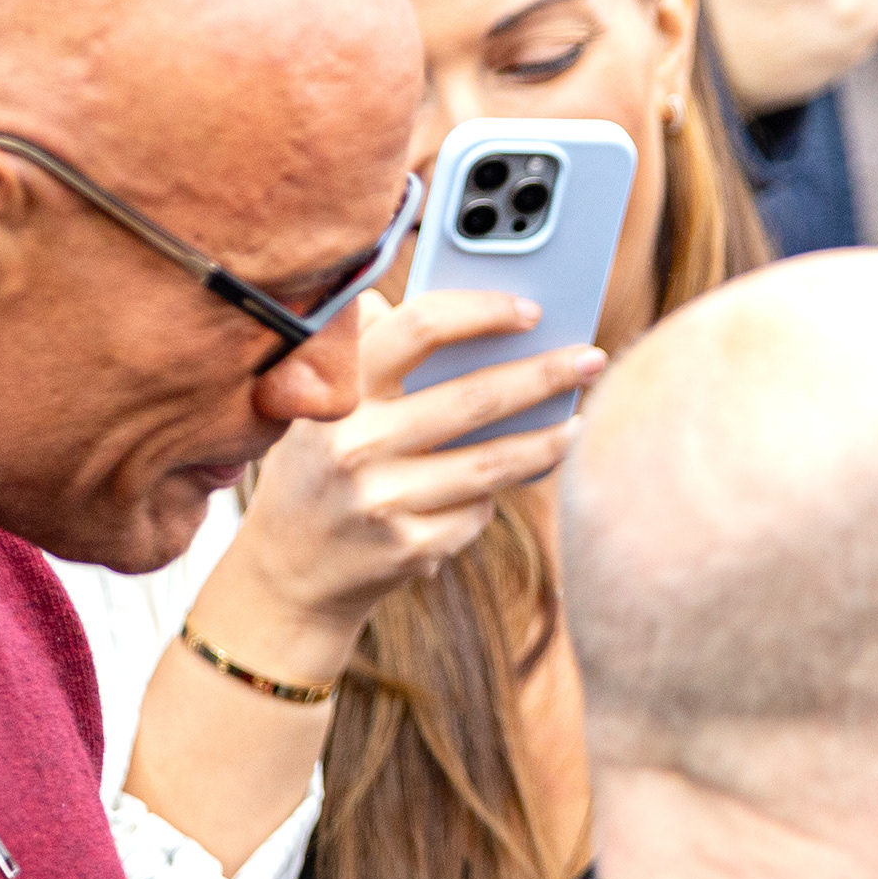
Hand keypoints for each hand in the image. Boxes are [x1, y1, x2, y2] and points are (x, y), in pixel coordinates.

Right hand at [202, 289, 604, 662]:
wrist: (286, 577)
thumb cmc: (320, 472)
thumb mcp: (319, 409)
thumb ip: (356, 354)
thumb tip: (397, 301)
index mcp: (339, 393)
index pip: (417, 329)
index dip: (481, 311)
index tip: (530, 310)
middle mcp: (355, 443)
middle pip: (474, 398)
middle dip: (545, 375)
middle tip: (591, 359)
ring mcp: (381, 501)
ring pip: (492, 464)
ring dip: (547, 442)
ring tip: (578, 425)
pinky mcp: (406, 548)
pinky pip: (477, 513)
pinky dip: (494, 499)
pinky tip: (502, 489)